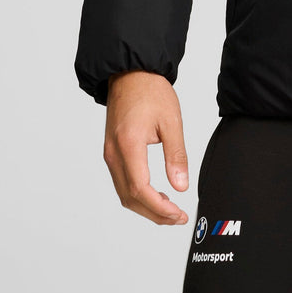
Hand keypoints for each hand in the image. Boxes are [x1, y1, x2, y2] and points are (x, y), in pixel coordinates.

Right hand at [102, 70, 190, 224]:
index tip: (178, 214)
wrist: (130, 73)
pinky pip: (122, 182)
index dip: (160, 208)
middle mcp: (114, 154)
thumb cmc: (151, 91)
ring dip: (146, 206)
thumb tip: (181, 186)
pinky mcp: (112, 152)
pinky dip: (138, 194)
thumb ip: (176, 155)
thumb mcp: (171, 121)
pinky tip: (157, 194)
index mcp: (128, 145)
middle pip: (130, 198)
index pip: (141, 189)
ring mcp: (110, 154)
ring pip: (124, 193)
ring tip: (170, 210)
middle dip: (154, 213)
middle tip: (178, 218)